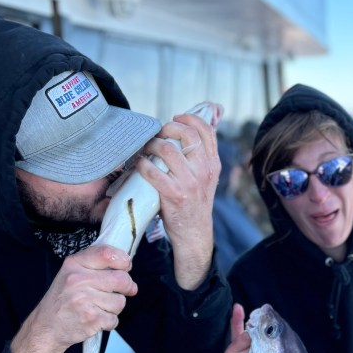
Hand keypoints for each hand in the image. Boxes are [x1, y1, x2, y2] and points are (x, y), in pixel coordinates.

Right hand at [11, 245, 135, 352]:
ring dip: (115, 307)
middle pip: (122, 279)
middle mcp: (78, 280)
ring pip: (120, 301)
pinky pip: (114, 319)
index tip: (125, 267)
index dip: (123, 260)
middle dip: (127, 287)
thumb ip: (95, 265)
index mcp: (74, 264)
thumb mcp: (71, 273)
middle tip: (123, 291)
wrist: (46, 327)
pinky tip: (96, 319)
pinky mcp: (90, 319)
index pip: (107, 254)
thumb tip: (127, 267)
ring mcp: (84, 300)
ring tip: (99, 307)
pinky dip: (109, 322)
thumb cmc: (63, 300)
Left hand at [137, 112, 219, 288]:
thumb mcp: (206, 179)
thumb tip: (184, 133)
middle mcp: (204, 170)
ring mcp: (189, 182)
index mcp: (213, 164)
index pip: (206, 130)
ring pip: (167, 149)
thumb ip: (199, 158)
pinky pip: (152, 170)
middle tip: (157, 134)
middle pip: (186, 134)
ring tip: (146, 149)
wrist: (194, 233)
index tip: (175, 118)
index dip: (189, 118)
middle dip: (167, 128)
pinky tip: (139, 164)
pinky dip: (141, 164)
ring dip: (151, 144)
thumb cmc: (195, 203)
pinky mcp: (174, 194)